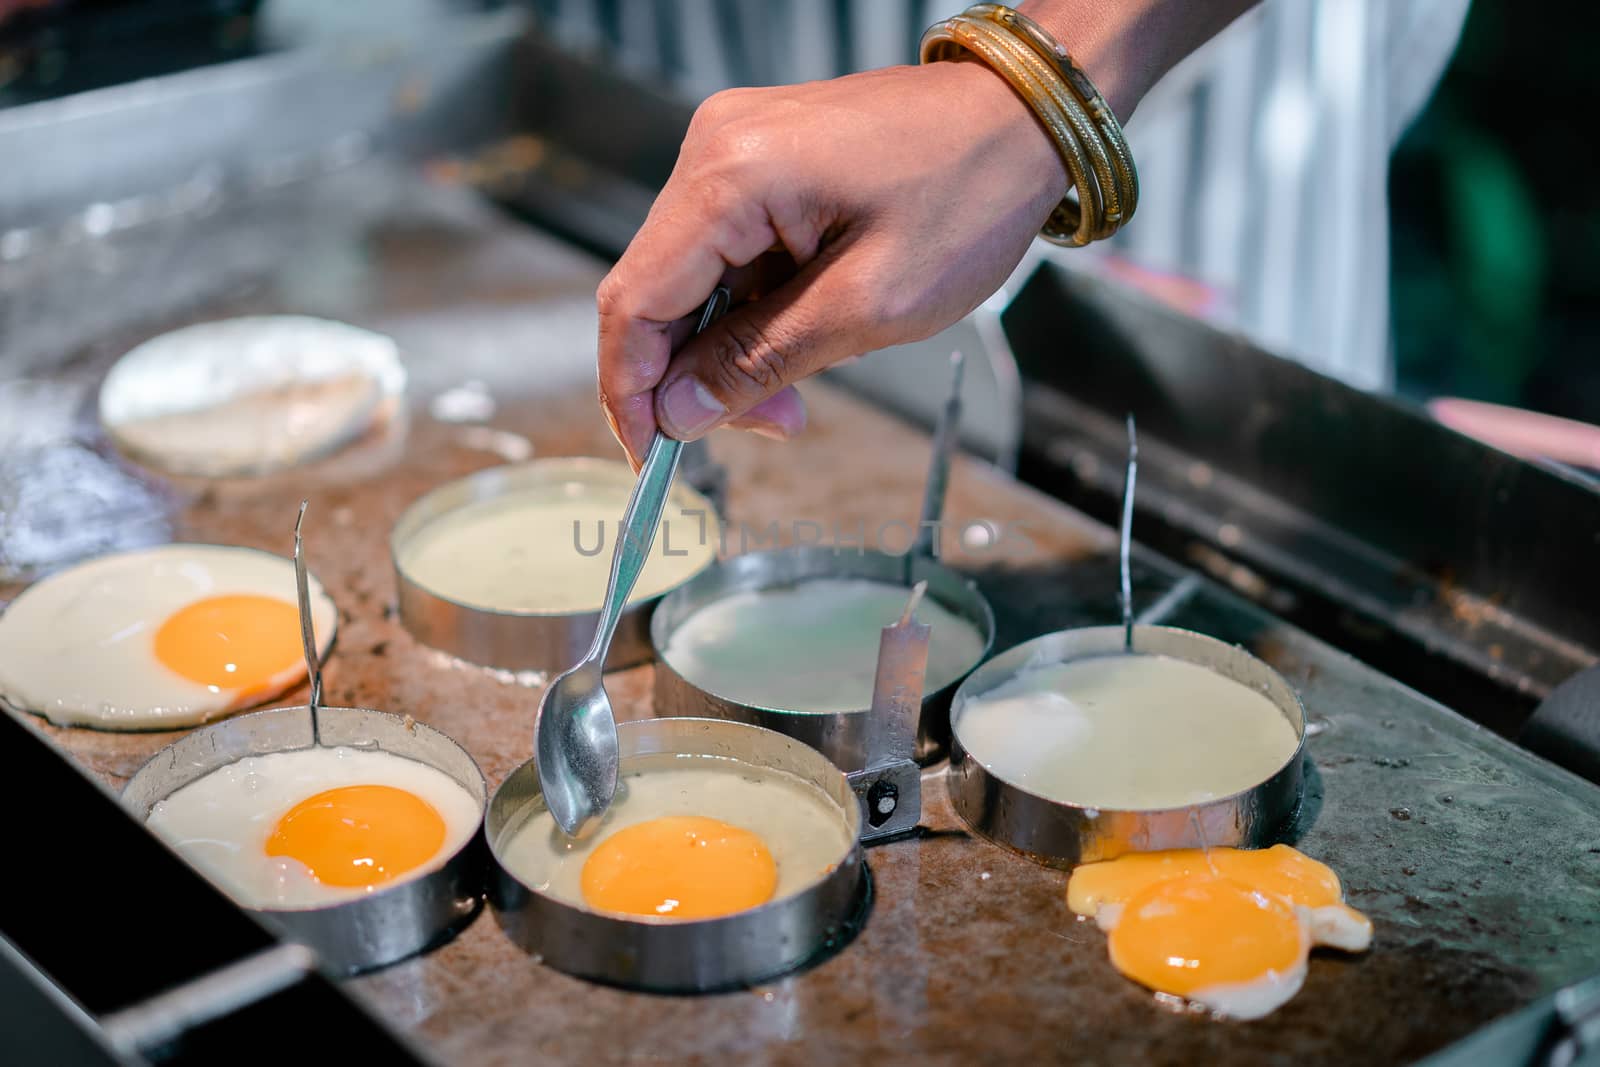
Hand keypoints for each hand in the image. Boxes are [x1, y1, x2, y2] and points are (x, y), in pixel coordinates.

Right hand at [596, 58, 1070, 466]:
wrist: (1027, 119)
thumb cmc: (970, 195)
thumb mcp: (868, 306)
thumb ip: (760, 361)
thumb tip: (678, 411)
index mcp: (731, 175)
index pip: (635, 299)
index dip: (629, 389)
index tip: (649, 456)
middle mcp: (715, 149)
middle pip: (657, 291)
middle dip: (694, 376)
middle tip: (767, 427)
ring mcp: (735, 149)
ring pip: (693, 279)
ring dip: (730, 349)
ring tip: (795, 395)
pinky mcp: (761, 161)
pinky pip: (728, 252)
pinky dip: (753, 309)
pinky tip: (801, 336)